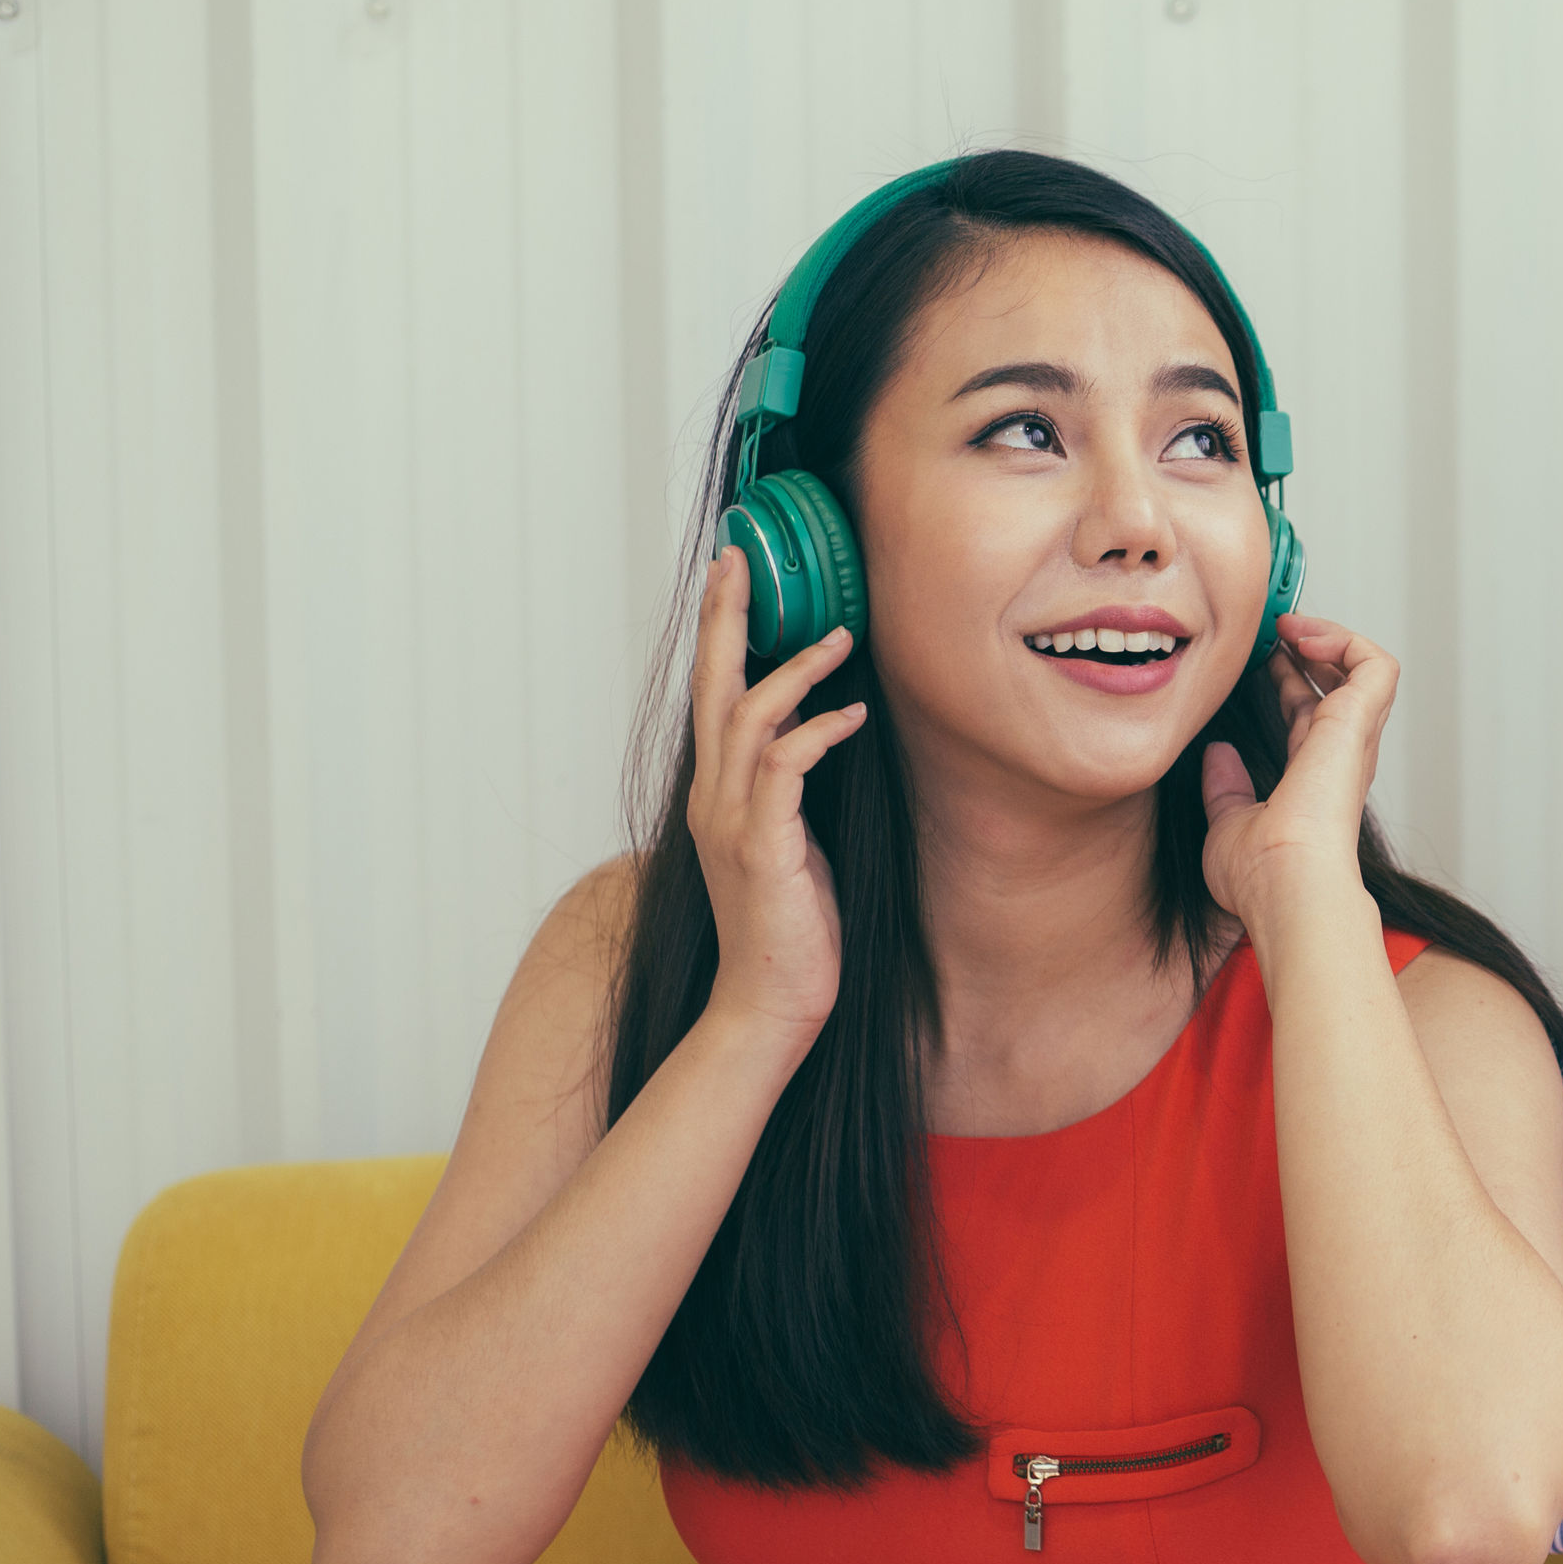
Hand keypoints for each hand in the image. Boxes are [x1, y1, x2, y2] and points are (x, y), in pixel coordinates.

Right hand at [684, 546, 866, 1036]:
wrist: (769, 1002)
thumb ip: (790, 780)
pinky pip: (784, 771)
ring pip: (748, 719)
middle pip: (712, 688)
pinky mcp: (763, 851)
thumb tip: (816, 721)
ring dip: (794, 672)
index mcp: (718, 793)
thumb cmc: (790, 922)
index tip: (733, 574)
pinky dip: (816, 734)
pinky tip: (850, 715)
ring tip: (838, 635)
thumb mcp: (790, 836)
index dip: (720, 632)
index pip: (711, 694)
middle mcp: (714, 799)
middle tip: (742, 561)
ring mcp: (732, 824)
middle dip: (728, 620)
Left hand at [1202, 613, 1395, 928]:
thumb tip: (1218, 756)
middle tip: (1276, 628)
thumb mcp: (1228, 826)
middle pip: (1339, 686)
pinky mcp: (1358, 723)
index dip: (1289, 679)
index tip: (1263, 656)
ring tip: (1292, 624)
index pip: (1310, 714)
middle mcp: (1341, 757)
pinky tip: (1305, 637)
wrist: (1287, 885)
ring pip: (1365, 670)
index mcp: (1315, 779)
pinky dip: (1346, 640)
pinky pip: (1375, 665)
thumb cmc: (1264, 877)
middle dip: (1310, 649)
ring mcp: (1353, 740)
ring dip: (1331, 637)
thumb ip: (1225, 790)